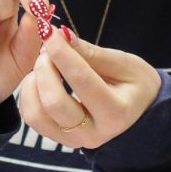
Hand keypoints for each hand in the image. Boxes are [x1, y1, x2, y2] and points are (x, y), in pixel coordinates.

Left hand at [17, 28, 161, 149]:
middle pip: (54, 102)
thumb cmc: (136, 85)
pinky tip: (40, 79)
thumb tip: (62, 35)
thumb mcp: (124, 64)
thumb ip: (91, 53)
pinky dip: (29, 95)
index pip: (81, 80)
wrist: (141, 115)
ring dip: (32, 84)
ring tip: (43, 65)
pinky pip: (32, 119)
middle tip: (47, 49)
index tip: (49, 31)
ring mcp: (74, 140)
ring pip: (36, 115)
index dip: (61, 52)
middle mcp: (94, 132)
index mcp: (116, 112)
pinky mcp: (59, 139)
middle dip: (44, 69)